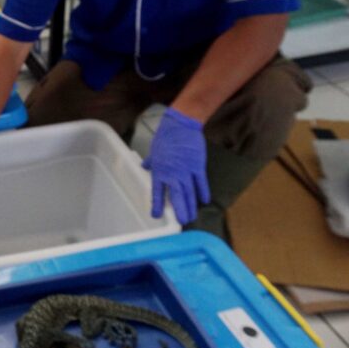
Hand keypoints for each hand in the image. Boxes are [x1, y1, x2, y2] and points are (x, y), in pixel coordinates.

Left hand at [142, 107, 209, 224]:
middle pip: (177, 196)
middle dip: (179, 210)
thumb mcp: (154, 151)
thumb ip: (150, 162)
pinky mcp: (198, 165)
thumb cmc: (165, 137)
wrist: (181, 125)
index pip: (157, 191)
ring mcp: (186, 170)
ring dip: (190, 206)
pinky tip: (204, 201)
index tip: (156, 216)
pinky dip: (203, 192)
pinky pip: (201, 182)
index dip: (157, 204)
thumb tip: (144, 167)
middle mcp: (172, 174)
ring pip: (189, 193)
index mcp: (159, 170)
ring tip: (191, 217)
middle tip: (182, 222)